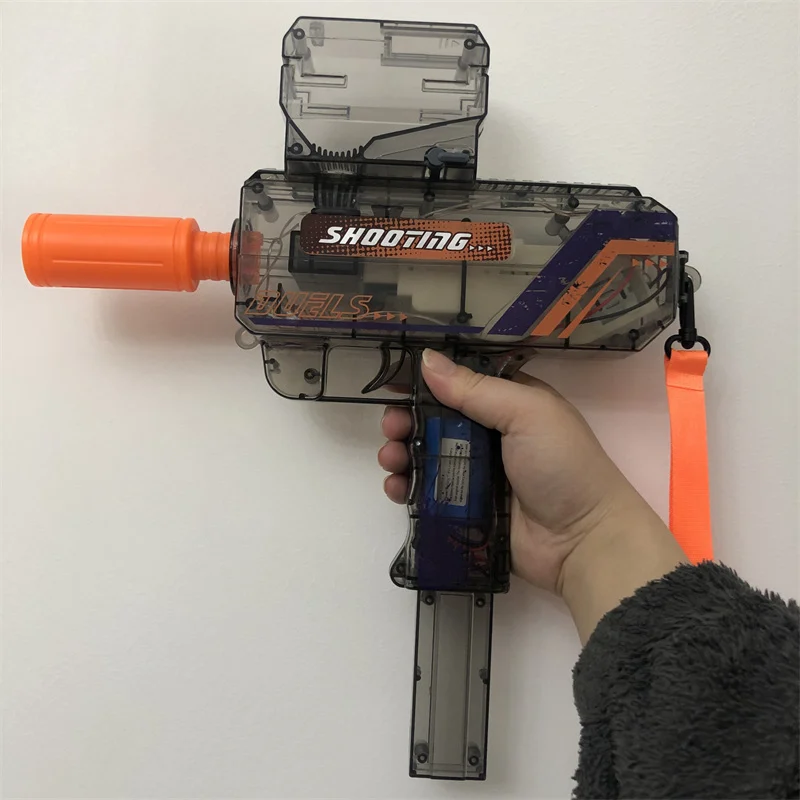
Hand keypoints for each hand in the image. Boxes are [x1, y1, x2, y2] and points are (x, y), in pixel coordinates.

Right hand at [379, 349, 684, 640]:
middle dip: (407, 420)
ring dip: (401, 453)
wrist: (583, 542)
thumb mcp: (526, 413)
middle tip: (391, 425)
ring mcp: (476, 476)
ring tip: (391, 458)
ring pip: (425, 457)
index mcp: (509, 405)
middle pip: (435, 421)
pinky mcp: (465, 511)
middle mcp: (490, 437)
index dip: (426, 382)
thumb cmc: (562, 465)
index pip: (460, 384)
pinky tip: (396, 487)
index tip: (394, 383)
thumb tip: (426, 359)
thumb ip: (475, 389)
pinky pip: (427, 495)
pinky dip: (406, 489)